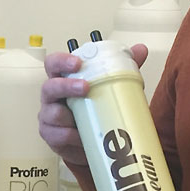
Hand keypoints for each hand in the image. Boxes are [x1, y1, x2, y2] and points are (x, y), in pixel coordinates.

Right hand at [38, 43, 147, 165]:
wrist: (91, 140)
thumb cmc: (95, 109)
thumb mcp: (110, 87)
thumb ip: (122, 68)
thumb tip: (140, 49)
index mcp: (64, 79)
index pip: (54, 64)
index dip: (62, 61)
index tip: (78, 62)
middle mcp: (53, 96)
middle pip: (49, 86)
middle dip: (66, 86)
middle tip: (86, 87)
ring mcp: (49, 116)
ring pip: (52, 113)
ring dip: (70, 115)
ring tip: (87, 118)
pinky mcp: (52, 136)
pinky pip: (59, 135)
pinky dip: (72, 136)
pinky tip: (82, 137)